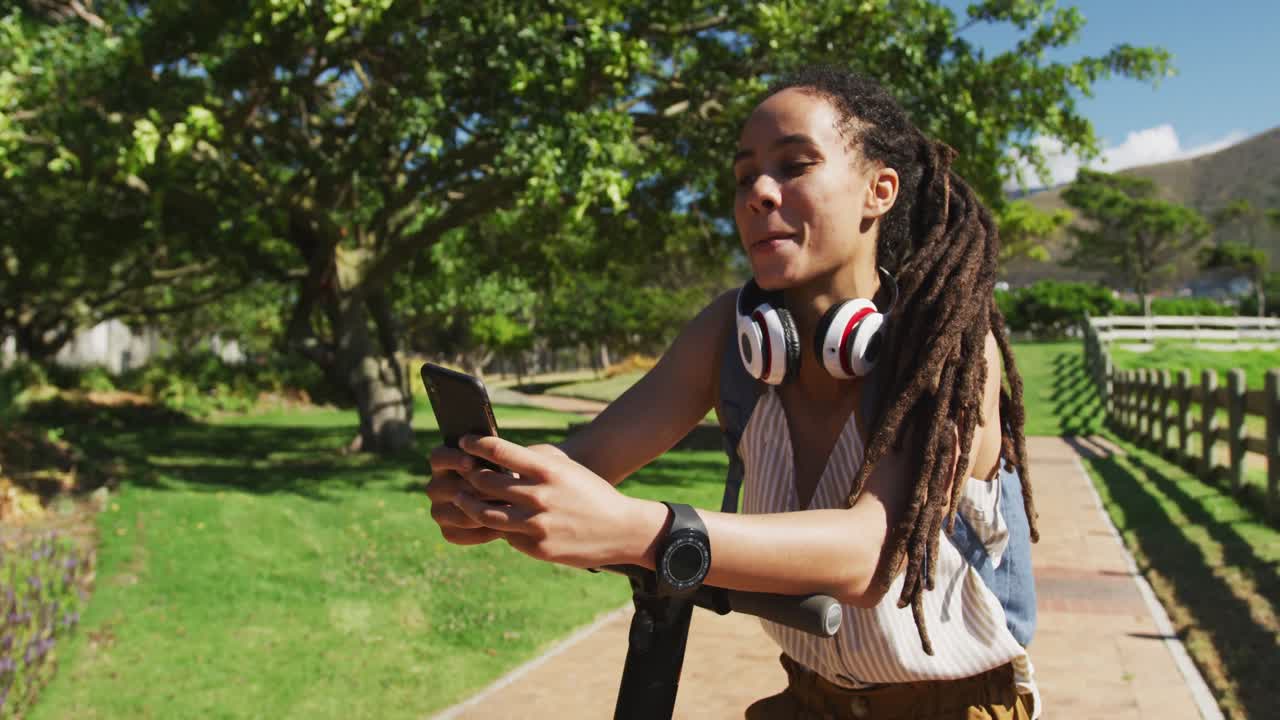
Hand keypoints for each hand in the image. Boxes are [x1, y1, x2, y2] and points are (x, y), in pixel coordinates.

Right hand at [426, 445, 501, 545]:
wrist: (508, 499)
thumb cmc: (503, 471)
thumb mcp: (497, 461)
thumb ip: (491, 457)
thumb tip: (497, 460)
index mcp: (440, 462)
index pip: (438, 458)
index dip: (453, 459)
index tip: (471, 462)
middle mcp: (434, 487)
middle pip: (454, 489)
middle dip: (484, 491)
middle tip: (510, 492)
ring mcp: (438, 512)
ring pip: (463, 516)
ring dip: (489, 513)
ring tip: (513, 509)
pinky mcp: (448, 532)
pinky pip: (468, 534)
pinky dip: (488, 531)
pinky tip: (507, 525)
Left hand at [452, 435, 653, 568]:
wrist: (620, 529)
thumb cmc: (589, 491)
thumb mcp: (565, 467)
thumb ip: (533, 458)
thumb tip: (497, 455)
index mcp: (547, 470)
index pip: (498, 451)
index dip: (475, 444)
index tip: (463, 441)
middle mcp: (539, 497)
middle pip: (484, 483)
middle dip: (467, 476)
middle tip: (460, 473)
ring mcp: (537, 525)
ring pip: (485, 514)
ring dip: (468, 504)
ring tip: (461, 498)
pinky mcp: (537, 548)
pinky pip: (505, 535)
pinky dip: (499, 527)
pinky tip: (498, 520)